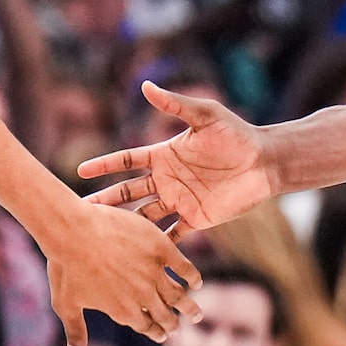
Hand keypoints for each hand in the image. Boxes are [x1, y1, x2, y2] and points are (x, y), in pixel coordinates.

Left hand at [46, 195, 204, 345]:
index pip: (145, 327)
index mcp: (124, 311)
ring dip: (188, 306)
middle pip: (164, 315)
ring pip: (177, 295)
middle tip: (180, 327)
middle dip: (173, 324)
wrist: (73, 231)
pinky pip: (183, 266)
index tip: (163, 335)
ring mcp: (154, 273)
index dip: (155, 332)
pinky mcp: (161, 249)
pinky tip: (197, 282)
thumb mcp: (66, 304)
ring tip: (197, 314)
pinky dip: (192, 276)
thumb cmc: (65, 268)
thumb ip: (75, 332)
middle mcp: (144, 296)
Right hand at [80, 80, 282, 234]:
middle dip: (105, 202)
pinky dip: (157, 246)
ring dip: (125, 227)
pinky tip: (139, 260)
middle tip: (81, 212)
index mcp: (164, 155)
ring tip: (103, 238)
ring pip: (144, 216)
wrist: (265, 161)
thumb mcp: (205, 116)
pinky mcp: (196, 218)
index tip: (80, 171)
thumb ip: (175, 105)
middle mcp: (167, 179)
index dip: (103, 165)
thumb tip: (146, 85)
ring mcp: (179, 200)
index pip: (125, 161)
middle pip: (127, 193)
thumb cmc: (237, 134)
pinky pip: (172, 235)